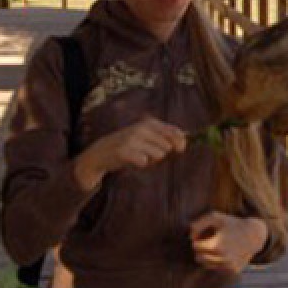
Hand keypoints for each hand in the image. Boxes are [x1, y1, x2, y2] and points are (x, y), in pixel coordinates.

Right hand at [73, 118, 189, 191]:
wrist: (102, 151)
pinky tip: (133, 160)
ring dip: (152, 160)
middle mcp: (141, 128)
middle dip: (163, 153)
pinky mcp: (124, 150)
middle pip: (168, 146)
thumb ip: (164, 136)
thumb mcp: (146, 136)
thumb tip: (184, 141)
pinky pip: (144, 161)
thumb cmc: (129, 145)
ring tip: (140, 156)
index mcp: (149, 123)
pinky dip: (141, 164)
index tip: (181, 149)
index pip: (174, 131)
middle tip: (149, 154)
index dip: (181, 142)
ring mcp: (132, 139)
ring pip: (158, 154)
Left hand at [189, 212, 267, 273]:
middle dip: (201, 249)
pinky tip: (225, 252)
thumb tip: (190, 236)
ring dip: (208, 256)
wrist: (254, 235)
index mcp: (216, 246)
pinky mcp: (233, 271)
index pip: (196, 246)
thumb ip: (199, 223)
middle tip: (209, 241)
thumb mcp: (216, 217)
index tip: (205, 234)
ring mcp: (228, 266)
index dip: (198, 239)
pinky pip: (217, 268)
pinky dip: (218, 261)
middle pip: (199, 257)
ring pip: (207, 265)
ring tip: (217, 246)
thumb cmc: (233, 224)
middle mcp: (222, 259)